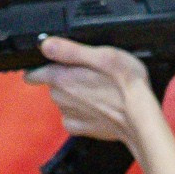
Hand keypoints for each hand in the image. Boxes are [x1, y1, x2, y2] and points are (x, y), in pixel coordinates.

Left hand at [29, 39, 159, 142]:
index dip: (41, 66)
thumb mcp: (102, 55)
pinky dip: (82, 111)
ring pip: (64, 99)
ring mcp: (69, 114)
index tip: (57, 63)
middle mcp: (60, 97)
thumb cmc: (126, 85)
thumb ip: (70, 49)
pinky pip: (73, 116)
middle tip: (91, 73)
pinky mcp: (79, 128)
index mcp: (61, 77)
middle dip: (66, 77)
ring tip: (100, 89)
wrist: (140, 118)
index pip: (33, 73)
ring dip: (76, 94)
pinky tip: (99, 106)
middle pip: (52, 84)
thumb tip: (45, 44)